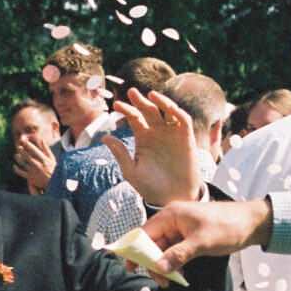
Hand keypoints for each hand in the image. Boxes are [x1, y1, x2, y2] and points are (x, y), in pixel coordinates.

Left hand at [13, 133, 55, 194]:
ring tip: (16, 155)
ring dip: (18, 158)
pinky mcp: (30, 178)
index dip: (27, 145)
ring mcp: (33, 171)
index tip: (24, 142)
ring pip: (23, 163)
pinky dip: (16, 169)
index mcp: (44, 159)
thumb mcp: (52, 158)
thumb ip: (46, 149)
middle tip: (18, 147)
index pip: (34, 150)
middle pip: (26, 155)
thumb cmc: (54, 169)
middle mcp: (38, 164)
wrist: (55, 183)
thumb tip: (42, 140)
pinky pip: (21, 172)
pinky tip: (14, 166)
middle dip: (21, 150)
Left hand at [104, 89, 201, 206]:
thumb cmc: (150, 187)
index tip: (116, 106)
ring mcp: (172, 134)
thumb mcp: (131, 170)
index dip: (126, 110)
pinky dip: (177, 112)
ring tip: (151, 95)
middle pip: (149, 110)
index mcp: (143, 138)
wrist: (171, 199)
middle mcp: (157, 133)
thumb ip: (120, 153)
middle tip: (131, 91)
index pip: (134, 118)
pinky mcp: (187, 138)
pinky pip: (183, 121)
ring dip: (161, 102)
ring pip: (167, 111)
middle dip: (141, 100)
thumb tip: (104, 136)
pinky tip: (169, 108)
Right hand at [144, 197, 272, 274]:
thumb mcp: (202, 242)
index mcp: (171, 215)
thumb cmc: (228, 226)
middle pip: (151, 243)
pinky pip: (173, 251)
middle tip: (162, 281)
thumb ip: (178, 255)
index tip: (131, 268)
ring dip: (165, 265)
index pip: (144, 233)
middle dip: (153, 263)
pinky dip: (174, 263)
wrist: (253, 223)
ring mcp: (179, 228)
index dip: (135, 250)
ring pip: (162, 250)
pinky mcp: (187, 236)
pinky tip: (181, 274)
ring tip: (174, 279)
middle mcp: (171, 220)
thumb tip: (159, 268)